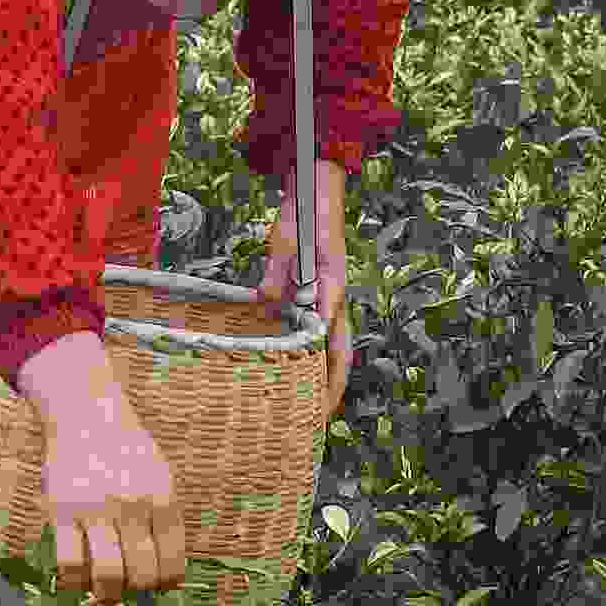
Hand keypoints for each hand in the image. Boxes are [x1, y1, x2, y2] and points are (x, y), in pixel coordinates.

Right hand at [38, 398, 185, 603]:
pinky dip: (73, 581)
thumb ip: (164, 521)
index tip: (156, 583)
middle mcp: (132, 506)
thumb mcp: (160, 478)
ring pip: (107, 576)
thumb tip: (165, 575)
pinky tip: (76, 577)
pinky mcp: (61, 511)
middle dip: (137, 591)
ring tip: (102, 591)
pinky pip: (69, 563)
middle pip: (142, 576)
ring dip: (107, 594)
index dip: (165, 584)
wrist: (85, 414)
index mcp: (163, 499)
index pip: (173, 564)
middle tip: (128, 586)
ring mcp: (95, 509)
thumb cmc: (127, 450)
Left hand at [255, 160, 353, 405]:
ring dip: (319, 373)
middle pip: (337, 351)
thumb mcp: (285, 244)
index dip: (329, 378)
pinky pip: (312, 328)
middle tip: (313, 418)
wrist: (315, 186)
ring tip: (302, 403)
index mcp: (333, 290)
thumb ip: (277, 279)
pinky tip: (286, 364)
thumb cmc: (303, 213)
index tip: (320, 405)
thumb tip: (269, 309)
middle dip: (329, 387)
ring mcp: (326, 297)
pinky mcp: (314, 291)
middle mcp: (334, 298)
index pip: (334, 344)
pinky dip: (305, 351)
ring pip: (328, 344)